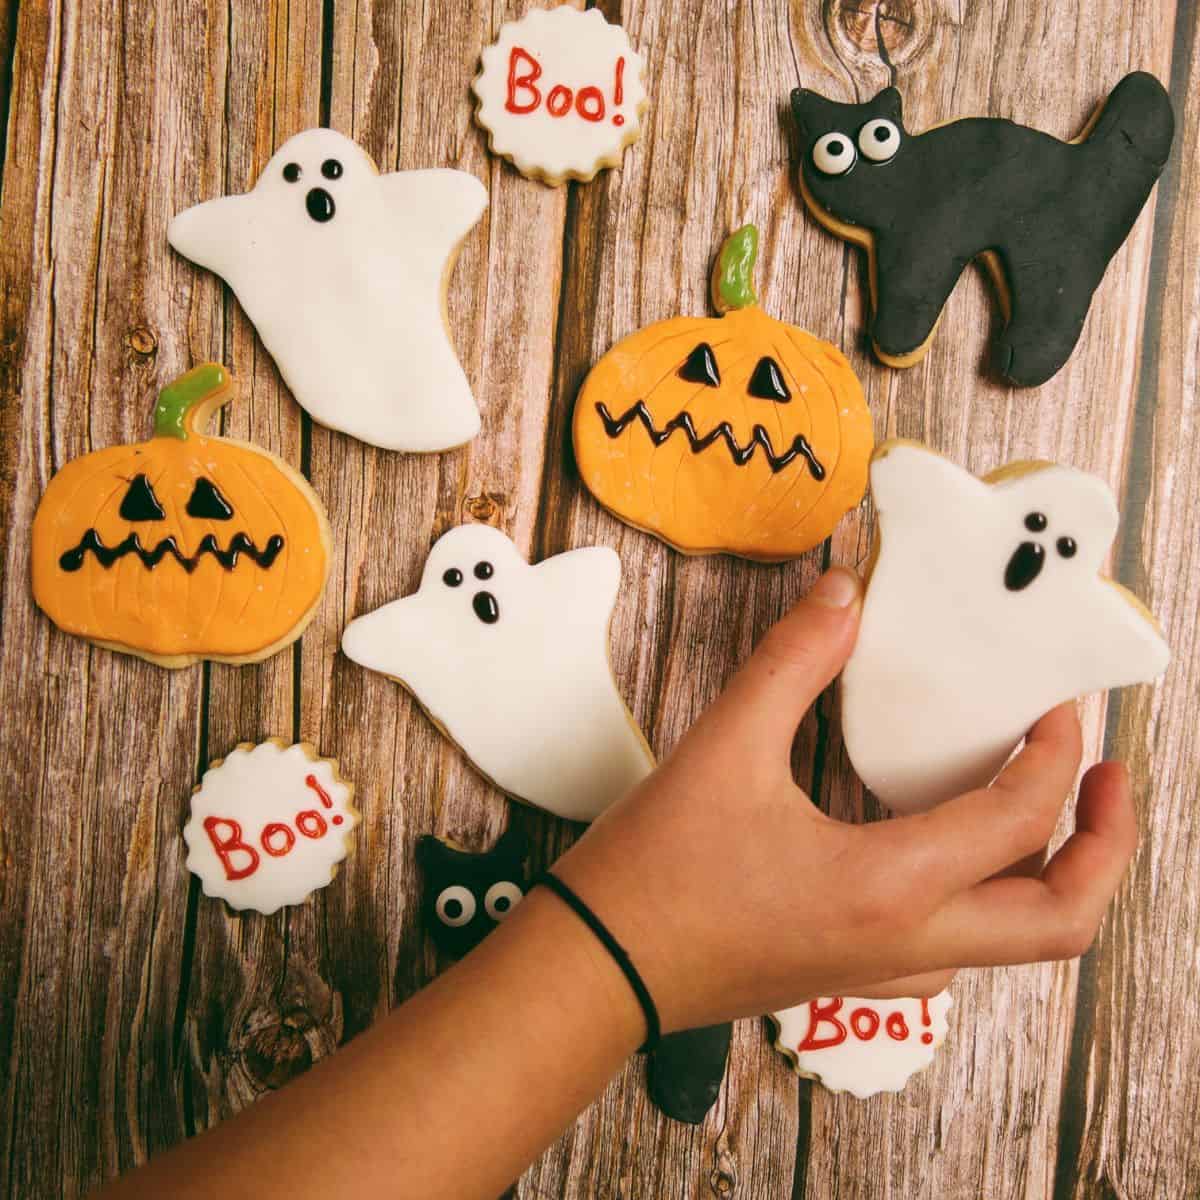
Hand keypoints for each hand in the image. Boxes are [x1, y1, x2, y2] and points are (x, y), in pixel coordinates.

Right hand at [554, 567, 1137, 1032]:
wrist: (598, 967)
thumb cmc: (655, 873)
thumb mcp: (722, 748)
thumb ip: (792, 660)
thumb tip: (842, 594)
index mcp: (886, 886)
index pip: (1020, 819)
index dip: (1056, 752)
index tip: (1055, 704)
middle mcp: (903, 942)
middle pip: (1061, 921)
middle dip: (1107, 846)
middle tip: (1106, 780)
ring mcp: (881, 971)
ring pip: (1014, 941)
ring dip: (1049, 875)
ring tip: (1036, 804)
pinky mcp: (852, 976)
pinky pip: (958, 947)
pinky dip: (985, 896)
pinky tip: (943, 845)